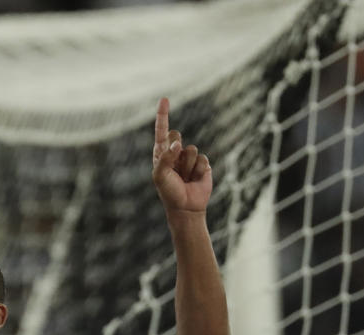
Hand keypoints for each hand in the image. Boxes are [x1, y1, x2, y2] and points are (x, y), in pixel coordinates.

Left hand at [151, 98, 211, 216]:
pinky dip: (198, 171)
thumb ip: (166, 158)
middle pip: (177, 136)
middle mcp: (175, 153)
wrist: (186, 207)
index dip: (163, 115)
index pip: (162, 131)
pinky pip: (202, 159)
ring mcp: (189, 158)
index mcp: (161, 153)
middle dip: (176, 150)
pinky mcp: (203, 164)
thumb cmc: (169, 192)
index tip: (164, 99)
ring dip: (187, 166)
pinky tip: (194, 179)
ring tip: (184, 177)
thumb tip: (177, 143)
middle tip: (175, 168)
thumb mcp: (160, 176)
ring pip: (191, 149)